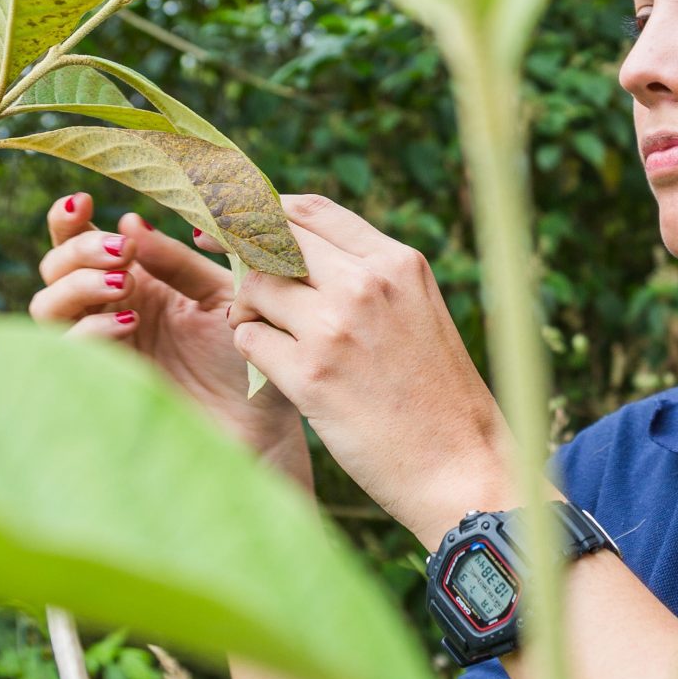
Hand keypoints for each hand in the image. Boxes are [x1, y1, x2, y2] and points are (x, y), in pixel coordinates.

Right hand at [30, 192, 303, 461]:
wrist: (258, 428)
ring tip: (124, 285)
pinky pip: (66, 348)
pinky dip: (91, 328)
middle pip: (53, 266)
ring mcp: (99, 346)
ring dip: (78, 284)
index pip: (81, 240)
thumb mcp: (220, 297)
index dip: (69, 219)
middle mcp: (107, 310)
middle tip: (122, 251)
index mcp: (136, 280)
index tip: (85, 201)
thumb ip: (177, 262)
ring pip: (47, 304)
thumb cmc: (245, 361)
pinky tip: (129, 322)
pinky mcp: (98, 381)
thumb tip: (129, 221)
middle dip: (79, 250)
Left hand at [218, 193, 513, 543]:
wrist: (461, 467)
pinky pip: (249, 341)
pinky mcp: (311, 375)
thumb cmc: (438, 398)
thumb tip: (293, 252)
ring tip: (262, 334)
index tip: (234, 220)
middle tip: (216, 262)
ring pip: (254, 288)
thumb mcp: (418, 315)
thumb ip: (369, 280)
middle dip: (235, 248)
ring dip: (245, 310)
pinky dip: (252, 351)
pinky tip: (276, 370)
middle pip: (273, 240)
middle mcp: (367, 284)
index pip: (312, 211)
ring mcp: (337, 327)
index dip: (263, 211)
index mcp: (398, 263)